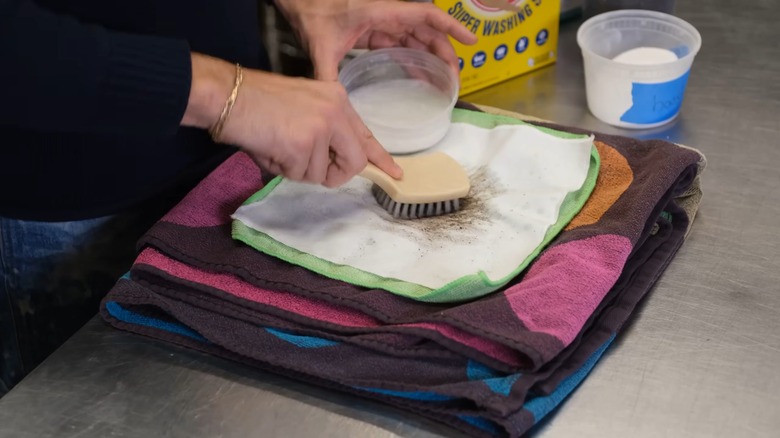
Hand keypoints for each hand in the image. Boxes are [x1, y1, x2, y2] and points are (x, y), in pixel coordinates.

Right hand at [182, 53, 401, 186]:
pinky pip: (301, 176)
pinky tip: (270, 148)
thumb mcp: (304, 108)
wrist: (230, 95)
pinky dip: (282, 169)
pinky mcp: (305, 146)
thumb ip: (325, 131)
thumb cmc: (258, 102)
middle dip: (335, 174)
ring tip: (277, 146)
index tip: (396, 172)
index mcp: (338, 100)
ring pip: (322, 174)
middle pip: (355, 162)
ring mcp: (323, 128)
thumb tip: (332, 163)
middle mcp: (336, 112)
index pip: (365, 134)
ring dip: (297, 170)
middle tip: (310, 168)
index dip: (380, 157)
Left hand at [273, 0, 477, 80]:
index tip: (471, 39)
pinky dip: (413, 57)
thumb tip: (335, 105)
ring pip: (415, 37)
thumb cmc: (311, 15)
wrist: (298, 2)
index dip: (451, 27)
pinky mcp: (373, 30)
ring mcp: (381, 22)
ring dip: (430, 55)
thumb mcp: (321, 49)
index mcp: (382, 13)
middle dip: (444, 51)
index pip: (426, 16)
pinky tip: (420, 75)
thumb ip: (329, 77)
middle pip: (425, 30)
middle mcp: (387, 15)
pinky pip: (400, 43)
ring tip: (443, 79)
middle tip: (455, 76)